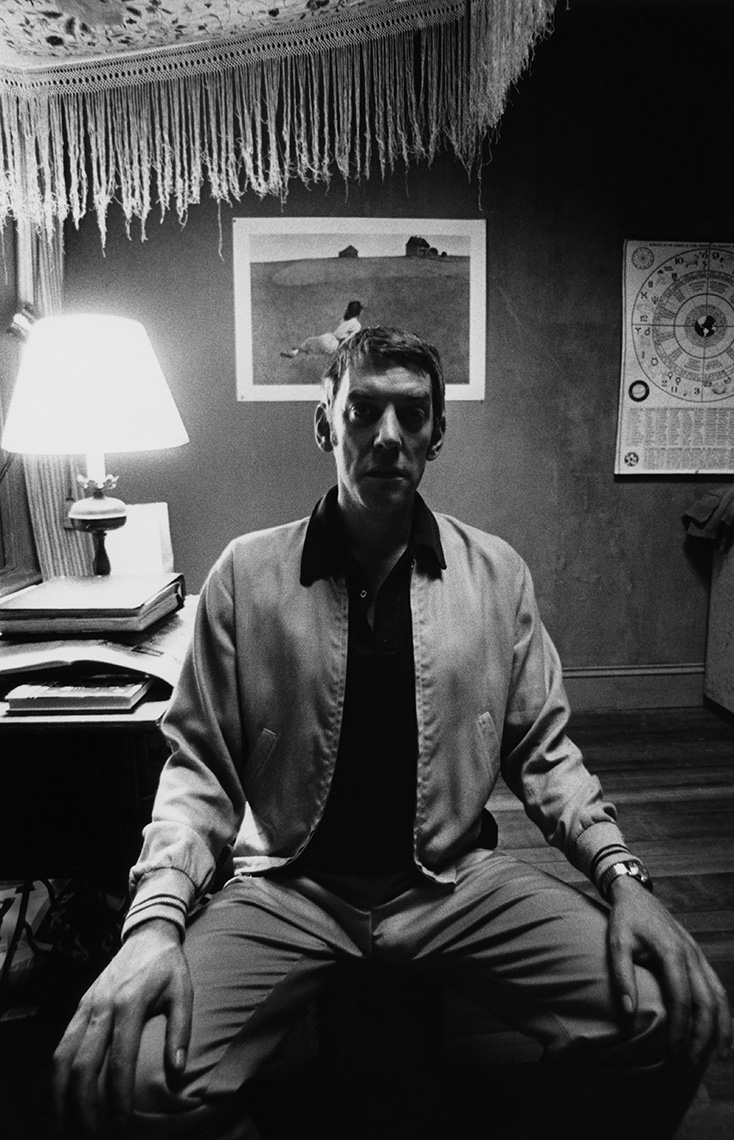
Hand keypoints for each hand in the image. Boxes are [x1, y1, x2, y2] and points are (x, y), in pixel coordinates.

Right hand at [53, 919, 192, 1136]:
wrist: (148, 934)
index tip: (123, 1122)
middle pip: (83, 1064)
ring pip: (63, 1056)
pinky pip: (62, 1043)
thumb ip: (181, 1030)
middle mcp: (103, 1006)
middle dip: (85, 1104)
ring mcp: (87, 1006)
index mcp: (130, 1004)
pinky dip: (58, 1073)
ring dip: (62, 1094)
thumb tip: (178, 1071)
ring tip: (67, 1124)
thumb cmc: (168, 967)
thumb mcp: (183, 991)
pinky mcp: (80, 1005)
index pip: (119, 1060)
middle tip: (93, 1133)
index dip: (118, 1095)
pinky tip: (62, 1093)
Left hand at [607, 876, 731, 1067]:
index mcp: (672, 953)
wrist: (637, 894)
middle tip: (692, 1068)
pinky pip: (718, 989)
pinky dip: (724, 1014)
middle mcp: (692, 957)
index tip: (673, 1058)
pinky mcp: (700, 958)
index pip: (682, 1002)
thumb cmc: (624, 919)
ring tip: (718, 1059)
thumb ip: (621, 976)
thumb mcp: (616, 942)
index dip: (680, 1032)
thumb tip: (628, 1014)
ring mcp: (699, 957)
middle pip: (707, 1006)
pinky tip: (722, 1034)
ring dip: (721, 1030)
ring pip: (719, 999)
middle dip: (703, 1040)